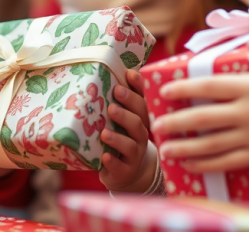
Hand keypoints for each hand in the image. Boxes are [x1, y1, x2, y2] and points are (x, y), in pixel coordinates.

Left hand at [99, 70, 157, 192]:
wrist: (128, 175)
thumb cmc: (122, 140)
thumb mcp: (122, 122)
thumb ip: (118, 102)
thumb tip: (109, 74)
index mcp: (140, 119)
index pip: (143, 100)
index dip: (138, 87)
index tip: (129, 74)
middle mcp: (141, 134)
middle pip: (139, 118)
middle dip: (129, 105)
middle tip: (116, 92)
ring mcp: (134, 154)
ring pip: (130, 143)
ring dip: (117, 137)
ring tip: (104, 132)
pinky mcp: (124, 170)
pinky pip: (120, 166)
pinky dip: (113, 161)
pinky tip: (105, 156)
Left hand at [152, 32, 248, 172]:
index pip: (208, 86)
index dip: (183, 89)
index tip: (164, 93)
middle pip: (203, 117)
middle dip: (175, 121)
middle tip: (155, 124)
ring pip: (211, 143)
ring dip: (184, 147)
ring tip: (165, 148)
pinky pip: (228, 162)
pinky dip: (206, 164)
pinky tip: (191, 164)